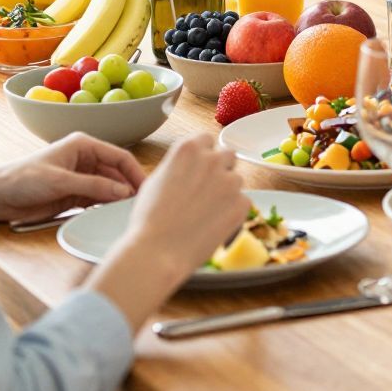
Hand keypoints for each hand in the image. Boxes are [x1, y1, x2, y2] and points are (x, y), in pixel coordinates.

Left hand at [0, 133, 146, 223]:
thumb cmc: (21, 179)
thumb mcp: (60, 181)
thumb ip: (93, 186)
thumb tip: (124, 192)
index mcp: (83, 146)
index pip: (119, 157)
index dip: (134, 172)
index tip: (146, 189)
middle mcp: (86, 160)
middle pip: (117, 173)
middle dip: (129, 187)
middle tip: (140, 205)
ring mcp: (81, 179)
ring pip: (110, 188)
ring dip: (118, 199)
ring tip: (129, 212)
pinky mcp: (75, 196)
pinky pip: (98, 201)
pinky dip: (106, 207)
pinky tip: (113, 215)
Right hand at [123, 134, 249, 282]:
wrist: (157, 251)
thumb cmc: (149, 219)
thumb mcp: (156, 179)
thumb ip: (179, 165)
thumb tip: (189, 166)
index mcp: (189, 149)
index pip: (206, 139)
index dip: (203, 154)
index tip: (199, 168)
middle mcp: (212, 159)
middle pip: (227, 155)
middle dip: (221, 169)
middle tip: (207, 190)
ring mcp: (230, 181)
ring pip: (236, 180)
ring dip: (227, 191)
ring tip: (206, 213)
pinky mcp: (242, 203)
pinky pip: (243, 202)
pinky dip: (233, 212)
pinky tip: (214, 224)